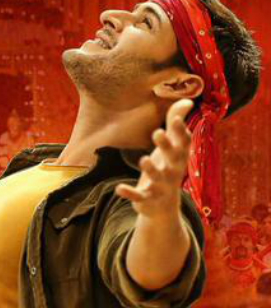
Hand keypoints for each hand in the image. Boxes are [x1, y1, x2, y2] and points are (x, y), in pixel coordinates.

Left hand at [115, 99, 192, 219]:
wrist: (163, 207)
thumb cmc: (167, 168)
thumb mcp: (172, 148)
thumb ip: (175, 124)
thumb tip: (187, 100)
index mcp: (179, 157)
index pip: (184, 143)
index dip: (180, 132)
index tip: (175, 119)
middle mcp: (173, 171)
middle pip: (172, 158)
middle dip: (166, 146)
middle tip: (157, 132)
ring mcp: (161, 186)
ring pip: (157, 177)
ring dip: (150, 169)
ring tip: (143, 159)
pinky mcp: (147, 199)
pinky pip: (139, 196)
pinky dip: (130, 193)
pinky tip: (119, 188)